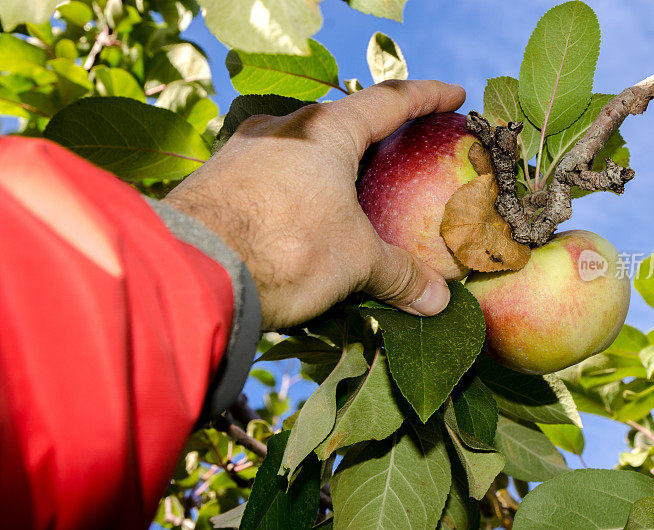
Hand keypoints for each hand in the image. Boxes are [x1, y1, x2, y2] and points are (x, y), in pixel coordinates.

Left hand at [163, 80, 466, 328]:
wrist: (189, 270)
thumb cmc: (284, 249)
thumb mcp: (354, 262)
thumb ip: (397, 274)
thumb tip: (438, 301)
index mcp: (325, 131)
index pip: (389, 102)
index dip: (427, 97)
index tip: (453, 95)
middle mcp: (281, 128)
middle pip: (339, 122)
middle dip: (370, 133)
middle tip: (398, 148)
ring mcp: (242, 151)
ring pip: (299, 150)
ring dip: (327, 167)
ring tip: (347, 193)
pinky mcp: (216, 181)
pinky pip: (269, 176)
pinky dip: (294, 191)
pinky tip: (298, 220)